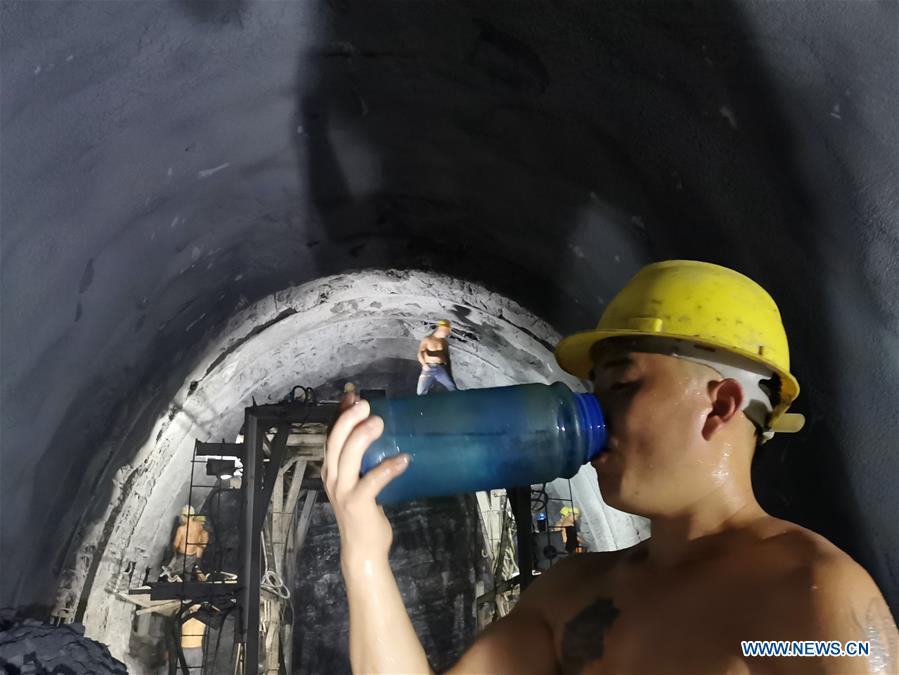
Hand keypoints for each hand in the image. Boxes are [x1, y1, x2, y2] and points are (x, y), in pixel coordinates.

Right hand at [323, 389, 410, 565]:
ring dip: (361, 437)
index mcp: (332, 469)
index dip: (341, 414)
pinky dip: (388, 468)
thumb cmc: (364, 512)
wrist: (362, 549)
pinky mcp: (357, 503)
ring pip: (347, 457)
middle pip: (334, 442)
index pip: (331, 436)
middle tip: (366, 404)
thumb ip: (365, 460)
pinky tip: (404, 459)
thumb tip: (380, 432)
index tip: (353, 394)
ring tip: (378, 422)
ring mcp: (343, 491)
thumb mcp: (360, 481)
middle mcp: (332, 478)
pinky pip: (371, 481)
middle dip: (348, 419)